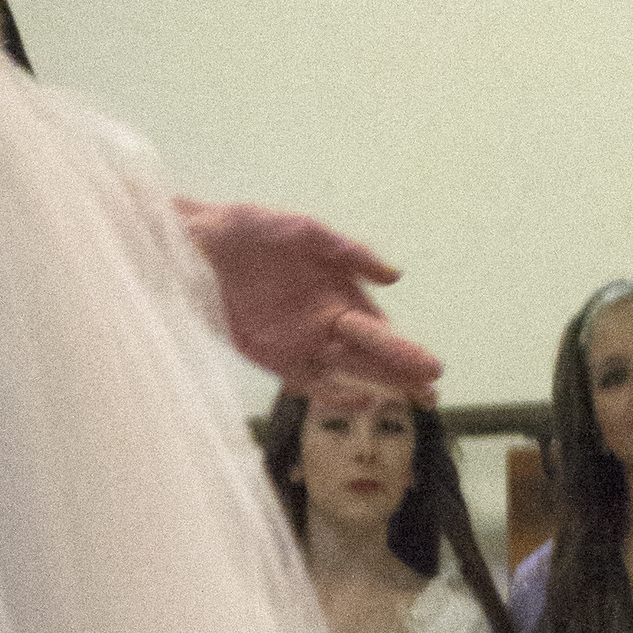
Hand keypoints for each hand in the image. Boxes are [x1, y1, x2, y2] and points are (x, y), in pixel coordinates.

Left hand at [177, 202, 441, 399]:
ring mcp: (299, 344)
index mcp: (340, 296)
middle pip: (371, 359)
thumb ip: (348, 252)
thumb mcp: (305, 230)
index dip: (407, 351)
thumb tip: (394, 276)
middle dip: (402, 377)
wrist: (199, 243)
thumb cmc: (252, 230)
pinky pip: (307, 383)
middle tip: (431, 395)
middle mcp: (325, 325)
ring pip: (346, 374)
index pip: (382, 332)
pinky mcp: (271, 356)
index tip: (432, 369)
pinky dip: (334, 394)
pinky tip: (360, 401)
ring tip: (404, 403)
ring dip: (376, 389)